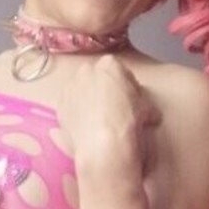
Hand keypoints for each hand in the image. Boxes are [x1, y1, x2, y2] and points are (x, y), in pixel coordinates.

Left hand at [55, 55, 160, 170]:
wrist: (104, 144)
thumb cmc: (128, 121)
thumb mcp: (146, 108)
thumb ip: (143, 104)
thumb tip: (150, 114)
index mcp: (109, 64)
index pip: (119, 70)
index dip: (126, 86)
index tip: (131, 99)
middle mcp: (86, 71)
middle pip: (96, 78)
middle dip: (104, 90)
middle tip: (113, 109)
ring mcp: (69, 88)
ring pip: (80, 92)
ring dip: (87, 102)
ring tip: (98, 122)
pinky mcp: (59, 107)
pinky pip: (69, 108)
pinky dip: (76, 115)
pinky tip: (85, 129)